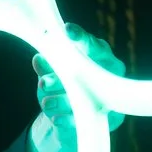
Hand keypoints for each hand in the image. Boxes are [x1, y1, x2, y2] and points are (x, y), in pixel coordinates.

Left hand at [27, 23, 126, 151]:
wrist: (72, 117)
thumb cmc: (64, 85)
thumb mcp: (52, 74)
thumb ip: (47, 66)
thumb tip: (39, 59)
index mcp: (99, 53)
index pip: (90, 43)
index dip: (79, 37)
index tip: (66, 32)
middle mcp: (110, 71)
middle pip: (87, 72)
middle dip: (61, 78)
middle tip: (42, 83)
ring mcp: (112, 95)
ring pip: (86, 97)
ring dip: (62, 101)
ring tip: (46, 103)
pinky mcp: (112, 119)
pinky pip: (88, 118)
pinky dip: (67, 119)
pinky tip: (56, 118)